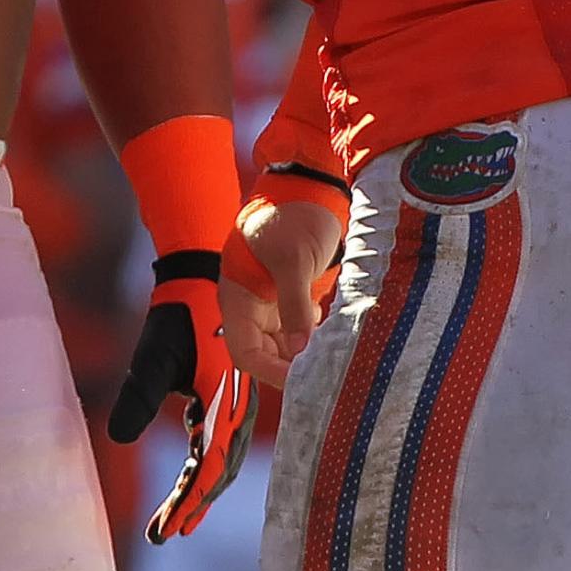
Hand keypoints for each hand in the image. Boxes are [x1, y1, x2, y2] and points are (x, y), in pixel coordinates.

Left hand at [109, 249, 255, 537]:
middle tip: (164, 535)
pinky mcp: (228, 398)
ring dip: (200, 492)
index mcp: (225, 403)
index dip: (187, 503)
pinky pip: (219, 443)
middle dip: (193, 506)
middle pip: (218, 472)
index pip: (207, 468)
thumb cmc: (177, 317)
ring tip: (176, 522)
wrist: (200, 281)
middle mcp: (238, 409)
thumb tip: (117, 438)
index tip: (165, 531)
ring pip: (221, 461)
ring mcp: (237, 404)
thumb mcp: (153, 356)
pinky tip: (189, 481)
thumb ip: (138, 396)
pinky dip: (205, 467)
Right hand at [220, 197, 343, 390]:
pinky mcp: (290, 299)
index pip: (246, 353)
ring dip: (304, 354)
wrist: (308, 189)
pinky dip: (314, 338)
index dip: (271, 372)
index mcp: (238, 298)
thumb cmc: (293, 217)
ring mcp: (270, 304)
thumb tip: (300, 348)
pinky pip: (297, 332)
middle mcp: (250, 307)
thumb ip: (294, 304)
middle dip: (292, 366)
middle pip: (265, 356)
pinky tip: (332, 331)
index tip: (302, 381)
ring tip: (332, 354)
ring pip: (283, 347)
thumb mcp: (294, 259)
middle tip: (326, 371)